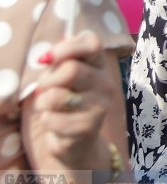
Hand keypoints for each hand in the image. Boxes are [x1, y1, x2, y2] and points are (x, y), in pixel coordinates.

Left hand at [28, 31, 115, 169]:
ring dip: (43, 102)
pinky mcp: (88, 127)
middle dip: (48, 80)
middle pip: (71, 70)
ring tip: (50, 107)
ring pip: (56, 96)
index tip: (49, 57)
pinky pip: (51, 119)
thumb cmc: (67, 99)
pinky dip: (46, 120)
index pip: (92, 43)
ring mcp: (100, 106)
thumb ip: (59, 61)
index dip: (68, 47)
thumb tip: (45, 57)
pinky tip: (56, 122)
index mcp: (100, 65)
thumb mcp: (63, 76)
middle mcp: (106, 83)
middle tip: (45, 88)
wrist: (79, 140)